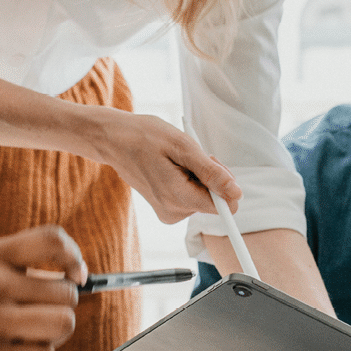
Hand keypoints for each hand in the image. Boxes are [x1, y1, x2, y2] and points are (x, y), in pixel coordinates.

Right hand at [0, 225, 85, 350]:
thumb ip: (10, 270)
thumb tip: (70, 281)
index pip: (52, 239)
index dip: (74, 258)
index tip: (76, 278)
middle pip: (68, 295)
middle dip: (58, 314)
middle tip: (31, 325)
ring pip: (63, 325)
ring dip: (51, 339)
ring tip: (22, 342)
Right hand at [94, 108, 240, 222]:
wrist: (114, 141)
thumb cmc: (146, 137)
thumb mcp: (183, 147)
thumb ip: (211, 173)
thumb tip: (236, 193)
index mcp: (178, 198)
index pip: (224, 207)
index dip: (224, 184)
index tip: (211, 163)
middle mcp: (174, 213)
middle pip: (213, 201)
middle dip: (209, 177)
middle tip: (190, 155)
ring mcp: (169, 213)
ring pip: (203, 198)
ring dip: (198, 177)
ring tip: (175, 160)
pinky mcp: (166, 210)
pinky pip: (191, 197)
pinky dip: (188, 181)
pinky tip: (171, 168)